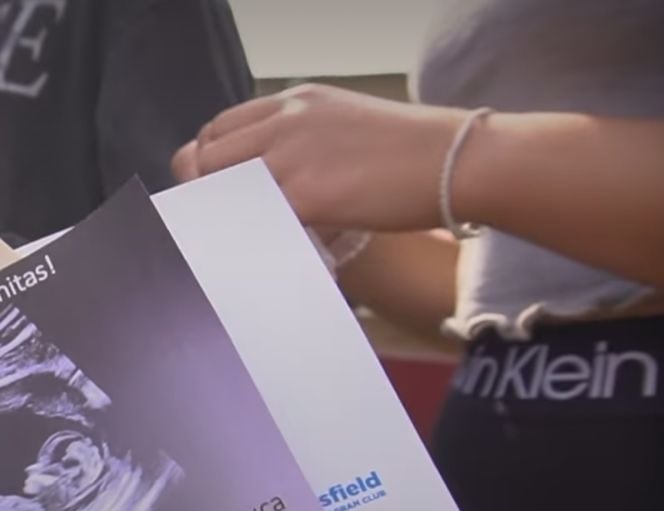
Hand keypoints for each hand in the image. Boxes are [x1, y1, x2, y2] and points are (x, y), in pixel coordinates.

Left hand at [173, 83, 467, 231]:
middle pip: (206, 157)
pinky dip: (245, 238)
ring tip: (236, 244)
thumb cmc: (414, 155)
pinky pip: (249, 219)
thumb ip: (302, 145)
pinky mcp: (306, 194)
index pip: (219, 128)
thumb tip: (270, 183)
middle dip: (202, 193)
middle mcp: (286, 121)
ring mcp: (292, 155)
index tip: (217, 192)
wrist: (460, 160)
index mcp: (295, 102)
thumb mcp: (346, 127)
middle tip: (222, 225)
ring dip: (220, 218)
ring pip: (218, 188)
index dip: (208, 163)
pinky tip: (257, 254)